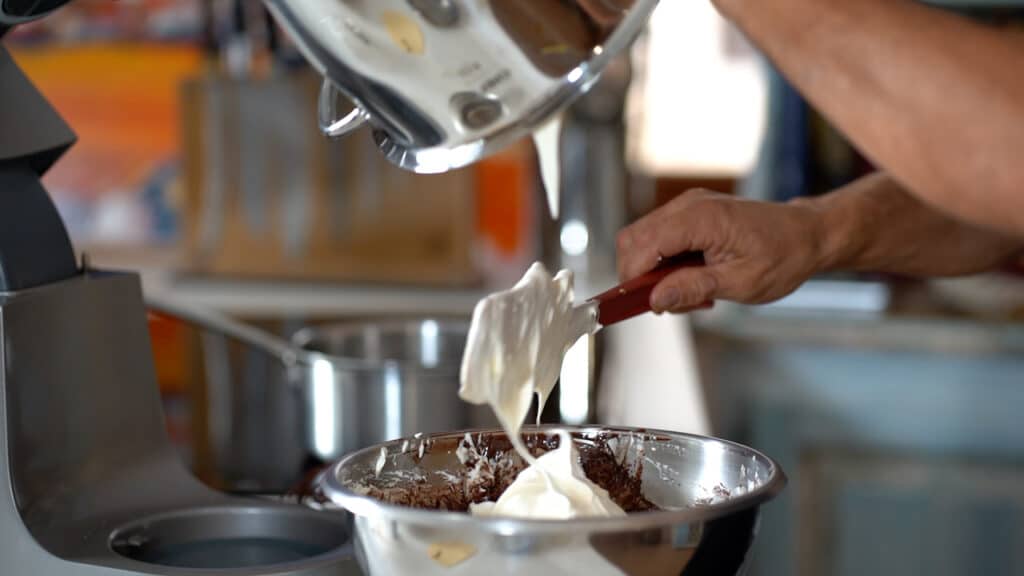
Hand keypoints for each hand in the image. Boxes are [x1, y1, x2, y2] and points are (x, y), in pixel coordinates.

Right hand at [616, 189, 825, 312]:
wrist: (808, 234)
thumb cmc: (783, 256)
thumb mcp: (741, 282)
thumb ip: (693, 288)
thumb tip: (655, 299)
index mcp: (701, 218)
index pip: (643, 245)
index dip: (633, 277)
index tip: (640, 305)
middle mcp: (689, 205)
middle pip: (634, 239)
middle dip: (639, 276)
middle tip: (669, 303)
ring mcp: (689, 206)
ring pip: (643, 239)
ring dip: (653, 272)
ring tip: (689, 293)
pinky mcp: (691, 214)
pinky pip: (660, 238)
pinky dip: (665, 263)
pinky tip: (693, 279)